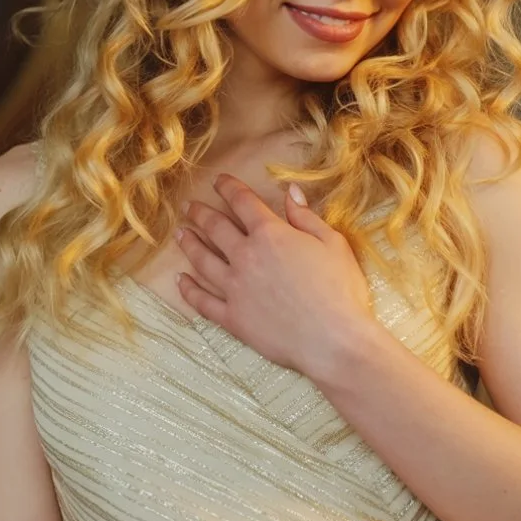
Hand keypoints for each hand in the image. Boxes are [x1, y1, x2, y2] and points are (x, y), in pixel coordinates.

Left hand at [175, 173, 378, 375]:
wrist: (333, 340)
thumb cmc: (340, 289)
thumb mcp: (332, 243)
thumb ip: (306, 217)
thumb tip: (291, 192)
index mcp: (270, 234)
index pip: (242, 202)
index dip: (228, 187)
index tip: (218, 180)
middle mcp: (245, 256)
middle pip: (215, 228)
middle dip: (200, 213)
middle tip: (188, 206)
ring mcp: (234, 288)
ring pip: (202, 260)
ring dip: (189, 244)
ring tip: (180, 234)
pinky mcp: (232, 318)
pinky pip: (202, 301)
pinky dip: (188, 290)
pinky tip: (180, 281)